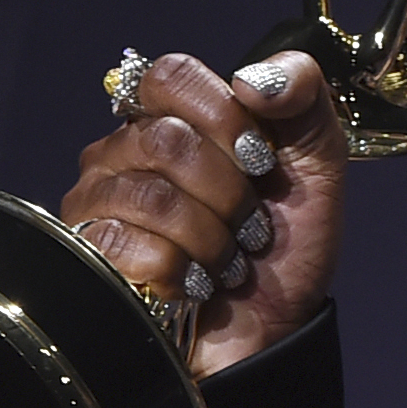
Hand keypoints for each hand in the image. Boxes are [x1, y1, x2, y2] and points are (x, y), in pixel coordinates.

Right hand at [63, 50, 349, 375]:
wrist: (275, 331)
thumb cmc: (287, 249)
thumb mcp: (319, 165)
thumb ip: (303, 97)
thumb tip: (253, 78)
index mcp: (174, 118)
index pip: (171, 76)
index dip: (223, 118)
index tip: (261, 162)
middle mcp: (124, 151)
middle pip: (164, 139)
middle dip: (230, 193)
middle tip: (250, 225)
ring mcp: (98, 201)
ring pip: (150, 195)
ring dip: (213, 238)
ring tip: (228, 260)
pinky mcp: (87, 254)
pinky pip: (126, 243)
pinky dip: (181, 271)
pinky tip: (194, 283)